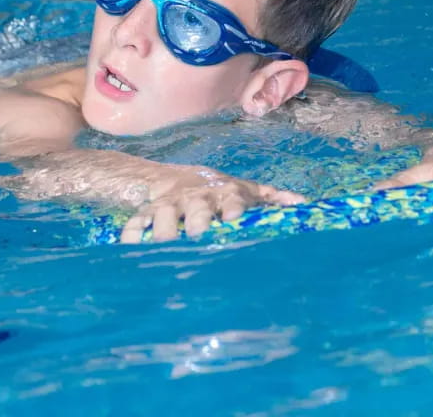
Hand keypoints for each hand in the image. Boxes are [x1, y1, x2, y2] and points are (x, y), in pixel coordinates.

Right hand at [121, 166, 304, 243]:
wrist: (174, 179)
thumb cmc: (218, 191)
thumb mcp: (245, 189)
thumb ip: (272, 198)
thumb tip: (304, 205)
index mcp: (224, 194)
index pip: (232, 201)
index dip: (235, 211)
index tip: (237, 223)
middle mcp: (197, 198)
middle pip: (197, 210)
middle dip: (197, 224)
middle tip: (197, 240)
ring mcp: (170, 205)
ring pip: (163, 216)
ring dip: (163, 232)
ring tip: (162, 251)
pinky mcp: (147, 213)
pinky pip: (135, 223)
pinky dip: (131, 236)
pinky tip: (129, 252)